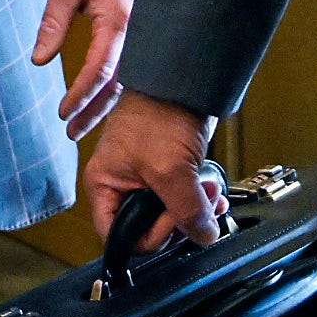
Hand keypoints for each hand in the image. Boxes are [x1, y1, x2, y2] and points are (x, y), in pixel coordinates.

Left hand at [33, 0, 142, 138]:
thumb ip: (52, 22)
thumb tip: (39, 60)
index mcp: (118, 20)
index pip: (99, 68)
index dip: (80, 94)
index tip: (63, 112)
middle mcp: (137, 35)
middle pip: (116, 85)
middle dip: (93, 112)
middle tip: (70, 133)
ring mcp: (144, 40)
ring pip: (126, 85)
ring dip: (103, 109)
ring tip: (79, 129)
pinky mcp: (143, 42)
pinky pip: (131, 75)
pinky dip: (114, 95)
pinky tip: (98, 109)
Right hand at [84, 91, 226, 252]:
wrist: (182, 79)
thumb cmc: (158, 110)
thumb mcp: (170, 169)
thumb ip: (186, 210)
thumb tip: (202, 235)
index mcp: (105, 185)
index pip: (119, 235)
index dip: (149, 237)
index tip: (173, 223)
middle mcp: (121, 184)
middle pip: (148, 227)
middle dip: (180, 221)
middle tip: (200, 208)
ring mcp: (146, 178)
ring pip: (169, 214)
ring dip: (195, 210)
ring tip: (210, 195)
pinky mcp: (168, 170)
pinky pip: (182, 198)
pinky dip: (199, 198)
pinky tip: (211, 190)